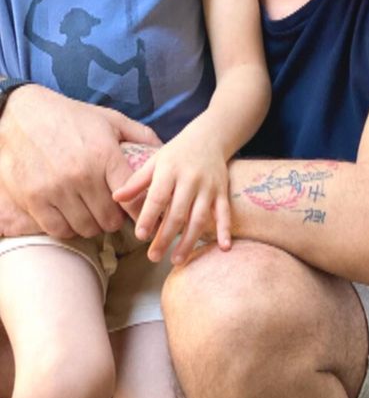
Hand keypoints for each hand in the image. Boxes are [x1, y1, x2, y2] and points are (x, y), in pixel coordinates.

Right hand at [0, 84, 160, 237]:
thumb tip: (164, 150)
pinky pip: (59, 229)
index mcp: (105, 155)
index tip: (145, 217)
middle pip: (110, 219)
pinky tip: (72, 216)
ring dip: (93, 225)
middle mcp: (82, 175)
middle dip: (116, 219)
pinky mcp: (34, 200)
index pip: (133, 199)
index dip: (142, 212)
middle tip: (115, 213)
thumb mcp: (110, 119)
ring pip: (86, 228)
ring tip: (93, 213)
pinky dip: (69, 228)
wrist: (24, 115)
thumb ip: (140, 135)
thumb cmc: (71, 117)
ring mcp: (56, 190)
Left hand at [113, 123, 229, 264]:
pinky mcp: (222, 191)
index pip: (158, 196)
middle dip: (166, 237)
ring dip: (189, 240)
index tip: (140, 235)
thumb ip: (136, 182)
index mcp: (170, 170)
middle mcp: (191, 179)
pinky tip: (223, 247)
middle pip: (178, 212)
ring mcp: (208, 186)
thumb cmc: (177, 153)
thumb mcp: (155, 161)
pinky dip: (225, 229)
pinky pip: (224, 212)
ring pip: (200, 217)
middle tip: (153, 257)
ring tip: (177, 260)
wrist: (209, 137)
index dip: (149, 216)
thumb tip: (115, 198)